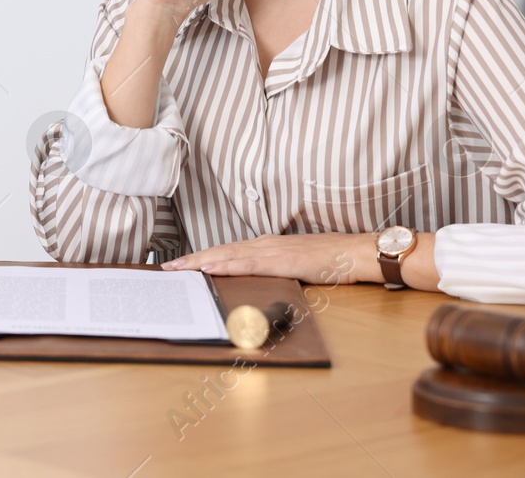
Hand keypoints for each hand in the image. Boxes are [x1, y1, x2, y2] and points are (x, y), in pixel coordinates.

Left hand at [163, 232, 373, 286]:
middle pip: (221, 251)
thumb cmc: (332, 261)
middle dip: (192, 260)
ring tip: (178, 269)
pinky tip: (209, 269)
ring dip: (200, 262)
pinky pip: (247, 263)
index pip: (227, 252)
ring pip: (228, 255)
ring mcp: (272, 250)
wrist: (357, 252)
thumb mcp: (297, 265)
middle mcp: (265, 244)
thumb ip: (277, 270)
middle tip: (167, 268)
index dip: (203, 257)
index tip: (181, 265)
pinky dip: (225, 265)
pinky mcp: (281, 260)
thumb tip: (258, 281)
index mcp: (267, 246)